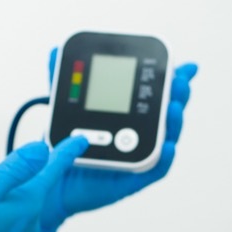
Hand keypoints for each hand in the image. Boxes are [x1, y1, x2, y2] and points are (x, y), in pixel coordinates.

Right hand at [0, 137, 88, 231]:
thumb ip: (16, 168)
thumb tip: (42, 150)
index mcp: (27, 203)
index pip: (53, 170)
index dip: (67, 152)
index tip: (80, 141)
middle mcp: (31, 224)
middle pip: (30, 190)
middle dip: (13, 182)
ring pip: (17, 211)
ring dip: (2, 204)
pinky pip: (9, 231)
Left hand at [38, 51, 198, 231]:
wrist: (52, 180)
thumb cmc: (66, 146)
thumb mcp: (64, 109)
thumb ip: (62, 83)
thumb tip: (53, 52)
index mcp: (129, 115)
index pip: (155, 93)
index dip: (169, 79)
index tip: (176, 64)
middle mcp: (138, 133)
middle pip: (167, 112)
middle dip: (178, 95)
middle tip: (179, 81)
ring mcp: (137, 155)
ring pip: (166, 138)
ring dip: (174, 123)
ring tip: (174, 107)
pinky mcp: (133, 179)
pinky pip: (155, 169)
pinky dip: (164, 158)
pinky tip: (168, 146)